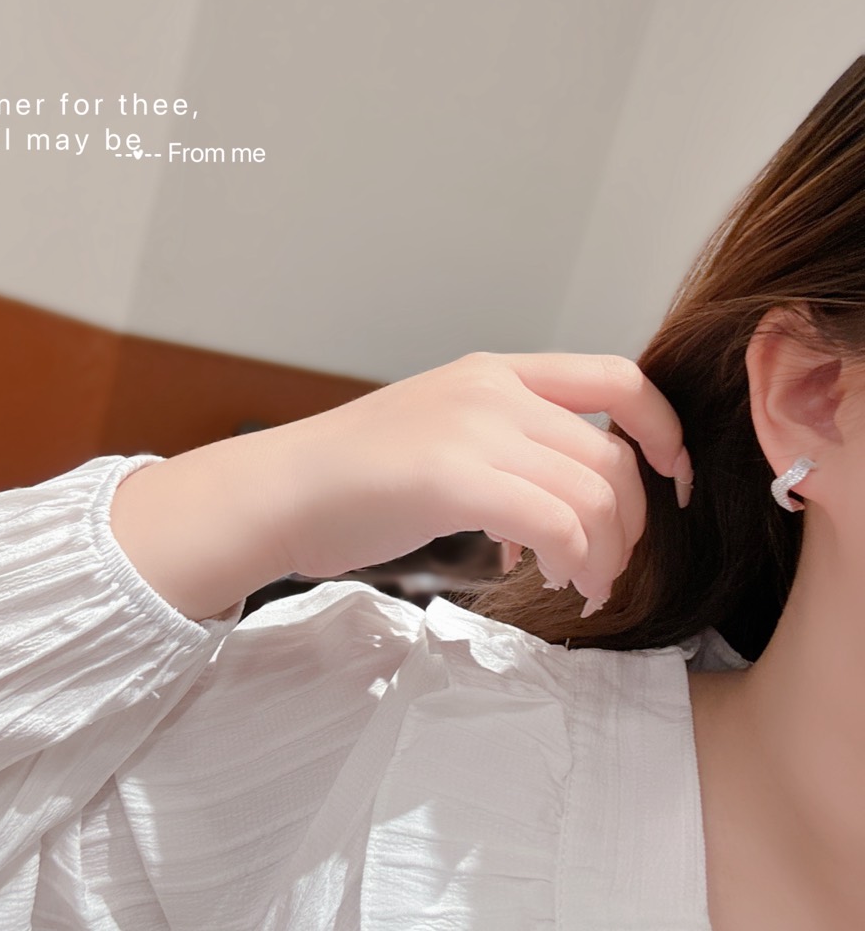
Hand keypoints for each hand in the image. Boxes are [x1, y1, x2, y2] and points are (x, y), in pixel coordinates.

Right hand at [264, 352, 690, 611]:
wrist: (281, 489)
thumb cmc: (356, 474)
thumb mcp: (441, 429)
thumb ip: (506, 443)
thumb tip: (561, 499)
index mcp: (495, 372)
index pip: (619, 379)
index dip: (665, 432)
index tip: (673, 484)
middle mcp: (492, 389)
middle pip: (613, 455)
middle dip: (633, 523)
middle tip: (609, 566)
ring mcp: (472, 428)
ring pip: (594, 493)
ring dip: (605, 552)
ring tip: (581, 582)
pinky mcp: (452, 476)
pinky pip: (556, 522)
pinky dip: (573, 560)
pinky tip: (552, 580)